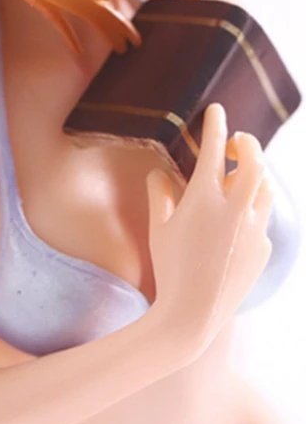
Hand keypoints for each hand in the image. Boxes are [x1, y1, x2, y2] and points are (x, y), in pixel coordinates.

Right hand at [145, 103, 273, 360]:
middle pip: (254, 161)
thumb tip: (160, 173)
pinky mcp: (264, 249)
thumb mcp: (158, 226)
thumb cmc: (170, 267)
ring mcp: (254, 229)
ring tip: (239, 175)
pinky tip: (237, 218)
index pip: (214, 149)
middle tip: (236, 141)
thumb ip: (159, 193)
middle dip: (247, 143)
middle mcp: (235, 209)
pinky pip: (263, 218)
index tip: (216, 109)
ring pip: (264, 188)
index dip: (215, 124)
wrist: (195, 313)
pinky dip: (253, 207)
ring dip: (254, 174)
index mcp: (204, 198)